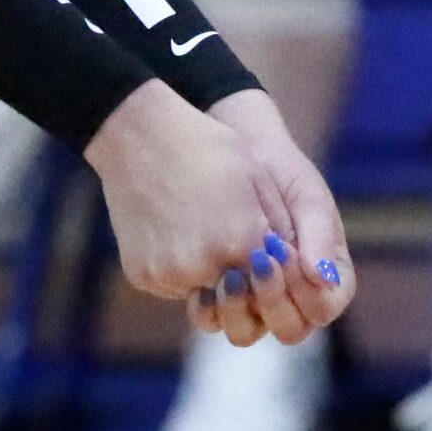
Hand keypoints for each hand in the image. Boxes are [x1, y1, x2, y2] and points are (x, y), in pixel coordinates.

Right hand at [86, 83, 330, 344]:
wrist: (136, 134)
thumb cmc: (205, 148)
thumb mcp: (256, 182)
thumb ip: (278, 231)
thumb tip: (295, 267)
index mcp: (241, 242)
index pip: (274, 280)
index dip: (275, 267)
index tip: (268, 248)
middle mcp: (205, 266)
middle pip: (241, 294)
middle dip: (245, 278)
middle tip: (235, 244)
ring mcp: (169, 274)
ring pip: (207, 296)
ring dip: (212, 277)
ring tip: (204, 233)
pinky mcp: (143, 276)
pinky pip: (174, 286)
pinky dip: (181, 270)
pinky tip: (176, 232)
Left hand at [204, 90, 353, 343]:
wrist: (233, 151)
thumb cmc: (280, 173)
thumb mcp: (306, 197)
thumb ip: (319, 234)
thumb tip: (323, 278)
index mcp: (322, 278)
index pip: (323, 308)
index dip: (309, 295)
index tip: (290, 260)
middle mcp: (288, 297)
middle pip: (288, 329)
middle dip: (274, 303)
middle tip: (258, 266)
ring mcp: (251, 298)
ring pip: (247, 332)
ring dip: (238, 313)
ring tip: (230, 278)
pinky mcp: (216, 291)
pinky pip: (212, 319)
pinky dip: (207, 309)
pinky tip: (200, 287)